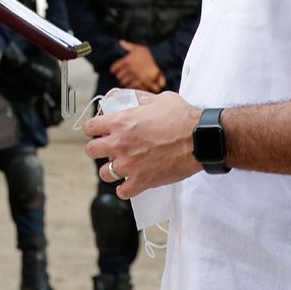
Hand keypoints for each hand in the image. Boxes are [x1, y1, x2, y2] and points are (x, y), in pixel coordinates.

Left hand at [83, 90, 201, 199]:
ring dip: (110, 170)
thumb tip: (127, 98)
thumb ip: (137, 99)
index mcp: (120, 122)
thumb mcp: (156, 99)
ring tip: (119, 166)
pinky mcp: (143, 181)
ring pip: (104, 173)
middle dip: (97, 149)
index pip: (90, 127)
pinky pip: (123, 191)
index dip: (94, 128)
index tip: (99, 131)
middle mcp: (120, 144)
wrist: (200, 139)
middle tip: (107, 148)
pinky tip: (130, 182)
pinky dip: (125, 188)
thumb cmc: (182, 118)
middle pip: (91, 150)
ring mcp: (130, 164)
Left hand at [109, 41, 165, 92]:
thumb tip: (121, 42)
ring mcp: (136, 77)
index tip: (114, 71)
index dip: (113, 70)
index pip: (114, 68)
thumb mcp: (138, 48)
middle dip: (120, 77)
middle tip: (122, 76)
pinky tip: (135, 85)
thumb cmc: (148, 54)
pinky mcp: (143, 82)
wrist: (161, 59)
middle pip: (119, 77)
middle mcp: (130, 70)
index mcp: (126, 61)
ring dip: (126, 83)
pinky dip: (134, 87)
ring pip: (126, 83)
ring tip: (128, 81)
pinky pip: (134, 88)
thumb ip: (128, 46)